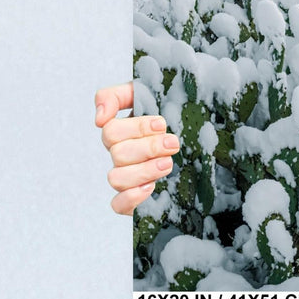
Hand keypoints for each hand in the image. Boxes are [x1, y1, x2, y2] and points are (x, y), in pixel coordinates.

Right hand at [95, 82, 179, 215]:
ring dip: (144, 170)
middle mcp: (121, 155)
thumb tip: (99, 118)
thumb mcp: (147, 93)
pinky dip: (130, 198)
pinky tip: (150, 187)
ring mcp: (127, 177)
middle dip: (148, 148)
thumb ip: (116, 96)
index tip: (161, 123)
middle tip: (172, 143)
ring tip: (168, 163)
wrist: (200, 133)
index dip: (136, 128)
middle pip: (118, 154)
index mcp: (122, 132)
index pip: (111, 131)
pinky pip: (118, 205)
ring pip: (116, 178)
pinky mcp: (134, 198)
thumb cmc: (171, 112)